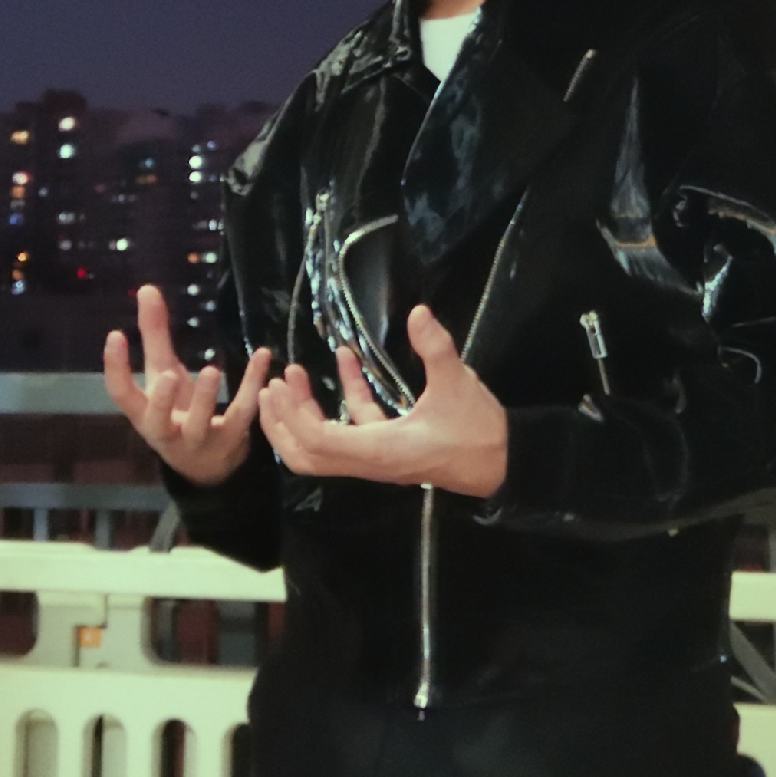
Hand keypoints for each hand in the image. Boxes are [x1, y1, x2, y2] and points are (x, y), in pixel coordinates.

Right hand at [103, 284, 270, 485]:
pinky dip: (252, 385)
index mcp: (144, 414)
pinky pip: (243, 413)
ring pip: (201, 424)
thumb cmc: (177, 410)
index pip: (121, 395)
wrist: (207, 464)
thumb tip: (147, 289)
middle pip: (159, 420)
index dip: (115, 367)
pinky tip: (262, 357)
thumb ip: (155, 334)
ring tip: (212, 369)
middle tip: (169, 375)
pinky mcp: (232, 438)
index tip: (115, 335)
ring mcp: (199, 439)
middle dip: (162, 400)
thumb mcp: (163, 374)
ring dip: (206, 398)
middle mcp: (167, 431)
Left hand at [257, 304, 506, 496]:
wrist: (504, 464)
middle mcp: (370, 460)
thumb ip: (435, 348)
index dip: (294, 415)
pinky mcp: (390, 447)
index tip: (281, 385)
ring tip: (294, 375)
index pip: (318, 441)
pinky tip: (346, 359)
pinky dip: (344, 398)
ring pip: (325, 445)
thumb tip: (418, 312)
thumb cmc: (478, 430)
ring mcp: (378, 456)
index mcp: (379, 450)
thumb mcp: (457, 384)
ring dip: (305, 413)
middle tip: (271, 388)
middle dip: (282, 425)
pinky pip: (355, 427)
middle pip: (307, 456)